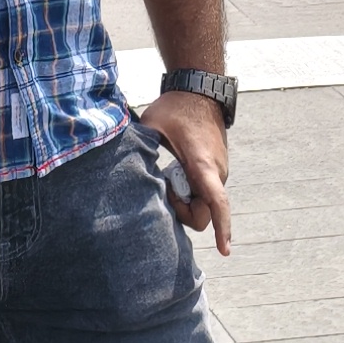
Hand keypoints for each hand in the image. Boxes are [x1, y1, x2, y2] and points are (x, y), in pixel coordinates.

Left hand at [139, 91, 231, 255]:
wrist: (199, 91)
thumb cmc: (174, 108)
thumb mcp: (151, 125)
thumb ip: (137, 147)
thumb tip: (118, 164)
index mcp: (202, 165)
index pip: (216, 202)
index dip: (222, 228)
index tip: (225, 251)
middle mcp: (217, 173)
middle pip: (202, 213)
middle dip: (181, 211)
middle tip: (162, 188)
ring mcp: (220, 172)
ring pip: (203, 204)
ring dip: (184, 200)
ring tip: (167, 175)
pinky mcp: (217, 170)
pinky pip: (205, 193)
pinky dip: (190, 192)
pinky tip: (175, 174)